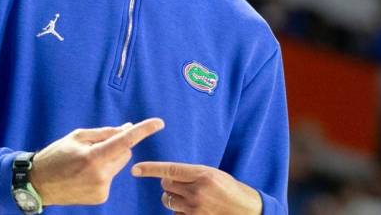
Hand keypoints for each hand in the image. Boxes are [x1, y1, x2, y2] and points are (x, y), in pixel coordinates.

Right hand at [29, 118, 164, 205]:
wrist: (38, 184)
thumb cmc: (56, 155)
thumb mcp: (78, 137)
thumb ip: (105, 133)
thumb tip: (127, 128)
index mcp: (93, 157)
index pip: (125, 141)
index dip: (143, 131)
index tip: (159, 123)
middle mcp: (100, 175)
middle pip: (125, 153)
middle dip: (118, 145)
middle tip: (97, 145)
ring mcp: (101, 188)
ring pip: (119, 165)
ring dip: (110, 159)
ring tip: (86, 162)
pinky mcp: (101, 196)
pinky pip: (111, 177)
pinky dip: (104, 172)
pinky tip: (85, 174)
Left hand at [131, 162, 261, 214]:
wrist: (245, 210)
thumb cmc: (229, 189)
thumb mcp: (213, 174)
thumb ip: (192, 174)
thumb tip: (167, 175)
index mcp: (202, 174)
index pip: (170, 170)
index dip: (150, 169)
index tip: (135, 169)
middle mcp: (197, 191)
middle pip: (166, 185)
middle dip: (170, 183)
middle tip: (184, 184)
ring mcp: (195, 208)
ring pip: (168, 200)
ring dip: (174, 197)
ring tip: (191, 197)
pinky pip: (175, 213)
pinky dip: (180, 211)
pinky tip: (195, 209)